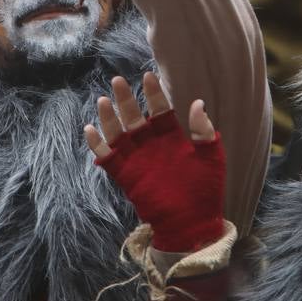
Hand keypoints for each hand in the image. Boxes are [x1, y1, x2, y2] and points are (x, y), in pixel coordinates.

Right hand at [86, 71, 224, 252]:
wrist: (193, 224)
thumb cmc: (205, 190)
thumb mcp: (211, 157)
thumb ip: (204, 130)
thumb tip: (197, 102)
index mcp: (171, 138)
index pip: (160, 110)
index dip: (153, 94)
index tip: (149, 76)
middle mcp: (151, 145)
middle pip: (134, 117)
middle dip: (125, 99)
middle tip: (117, 80)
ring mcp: (136, 160)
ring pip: (117, 133)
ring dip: (109, 118)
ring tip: (103, 100)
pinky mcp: (125, 175)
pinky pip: (107, 157)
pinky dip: (97, 144)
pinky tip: (90, 129)